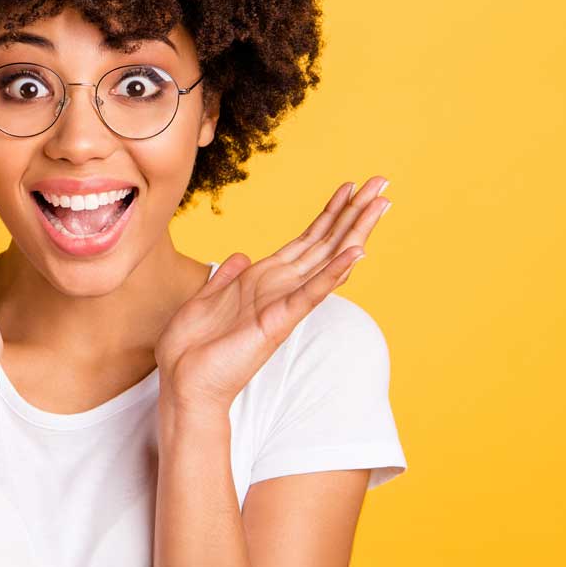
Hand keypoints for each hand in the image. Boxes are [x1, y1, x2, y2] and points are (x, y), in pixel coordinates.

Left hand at [155, 176, 392, 416]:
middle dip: (355, 212)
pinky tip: (356, 254)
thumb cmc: (192, 349)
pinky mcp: (278, 321)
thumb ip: (227, 276)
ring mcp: (284, 304)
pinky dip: (333, 273)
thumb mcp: (206, 298)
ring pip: (328, 259)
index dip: (331, 212)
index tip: (352, 186)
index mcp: (266, 279)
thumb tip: (240, 256)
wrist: (183, 384)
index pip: (308, 240)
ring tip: (380, 205)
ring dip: (356, 231)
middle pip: (327, 242)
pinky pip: (311, 294)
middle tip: (382, 182)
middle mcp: (282, 288)